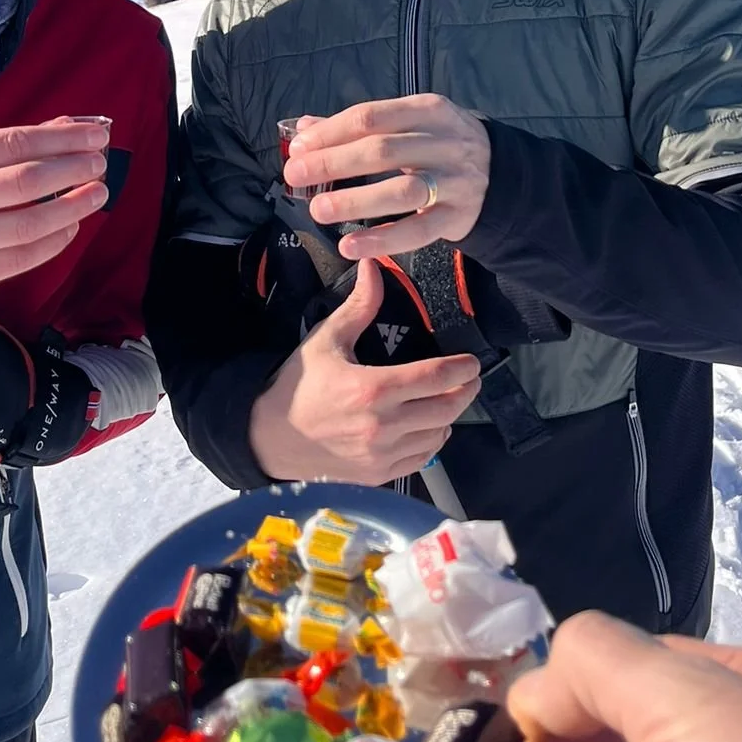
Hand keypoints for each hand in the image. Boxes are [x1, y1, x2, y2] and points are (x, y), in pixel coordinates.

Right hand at [0, 118, 112, 328]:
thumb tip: (62, 128)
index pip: (12, 144)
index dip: (61, 139)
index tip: (96, 134)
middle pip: (24, 181)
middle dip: (73, 169)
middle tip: (102, 162)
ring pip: (26, 224)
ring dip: (71, 206)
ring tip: (97, 193)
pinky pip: (14, 262)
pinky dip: (50, 243)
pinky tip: (69, 228)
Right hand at [248, 259, 480, 481]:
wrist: (269, 438)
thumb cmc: (299, 386)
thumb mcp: (327, 339)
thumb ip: (359, 306)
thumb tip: (375, 267)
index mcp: (373, 388)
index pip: (437, 377)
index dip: (463, 368)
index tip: (472, 362)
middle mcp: (383, 425)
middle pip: (447, 407)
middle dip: (466, 390)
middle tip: (470, 378)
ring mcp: (382, 454)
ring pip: (439, 434)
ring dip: (449, 416)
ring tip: (447, 400)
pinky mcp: (378, 475)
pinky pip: (422, 458)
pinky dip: (433, 441)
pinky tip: (429, 427)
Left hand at [283, 95, 490, 257]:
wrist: (502, 174)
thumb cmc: (441, 144)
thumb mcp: (409, 124)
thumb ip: (360, 127)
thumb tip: (305, 127)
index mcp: (428, 110)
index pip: (372, 116)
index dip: (332, 132)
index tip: (299, 148)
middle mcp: (446, 141)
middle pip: (383, 151)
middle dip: (334, 163)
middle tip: (296, 175)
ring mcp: (455, 180)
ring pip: (402, 190)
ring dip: (355, 201)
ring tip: (318, 210)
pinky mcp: (458, 216)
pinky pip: (418, 230)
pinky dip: (382, 239)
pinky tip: (350, 246)